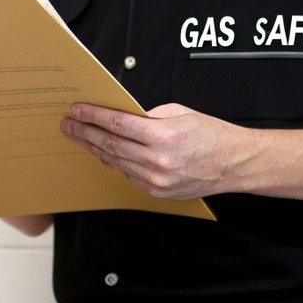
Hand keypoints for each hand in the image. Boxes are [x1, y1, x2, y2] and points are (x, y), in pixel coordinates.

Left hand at [60, 103, 258, 198]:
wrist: (234, 163)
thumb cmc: (211, 135)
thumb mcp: (180, 112)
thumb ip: (149, 115)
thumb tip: (121, 116)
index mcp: (164, 136)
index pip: (117, 124)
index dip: (93, 116)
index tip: (77, 110)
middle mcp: (158, 160)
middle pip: (111, 144)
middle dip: (85, 133)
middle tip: (68, 125)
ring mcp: (157, 180)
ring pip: (116, 162)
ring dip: (95, 148)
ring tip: (81, 137)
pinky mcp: (158, 191)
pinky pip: (129, 175)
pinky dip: (116, 162)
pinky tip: (106, 152)